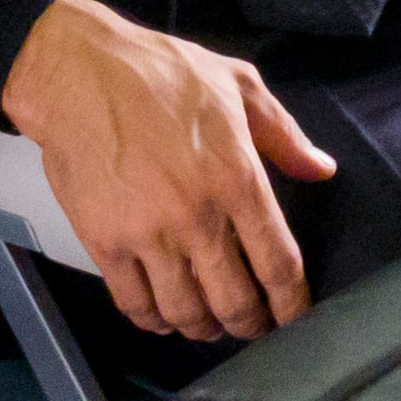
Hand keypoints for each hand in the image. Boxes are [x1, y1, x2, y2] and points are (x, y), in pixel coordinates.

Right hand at [0, 0, 336, 341]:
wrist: (79, 74)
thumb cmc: (160, 72)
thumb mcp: (237, 84)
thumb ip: (284, 134)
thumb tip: (321, 169)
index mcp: (237, 177)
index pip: (277, 261)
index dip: (292, 302)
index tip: (296, 317)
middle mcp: (196, 215)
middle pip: (234, 300)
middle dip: (250, 325)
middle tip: (254, 327)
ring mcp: (148, 234)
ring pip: (185, 312)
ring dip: (203, 329)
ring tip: (210, 325)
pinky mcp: (105, 244)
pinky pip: (134, 304)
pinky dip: (153, 321)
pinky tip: (162, 316)